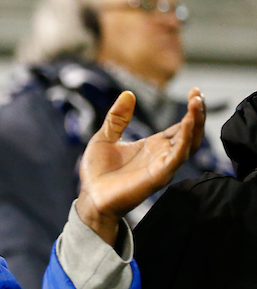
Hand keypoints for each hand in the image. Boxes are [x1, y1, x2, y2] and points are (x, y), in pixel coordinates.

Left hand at [75, 88, 205, 244]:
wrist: (90, 198)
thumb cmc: (97, 173)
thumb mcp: (104, 137)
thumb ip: (117, 118)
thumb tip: (127, 93)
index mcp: (153, 145)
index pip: (181, 126)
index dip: (190, 110)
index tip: (194, 91)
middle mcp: (163, 155)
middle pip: (190, 132)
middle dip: (197, 113)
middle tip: (197, 94)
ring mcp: (163, 165)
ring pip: (189, 143)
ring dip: (195, 123)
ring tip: (196, 104)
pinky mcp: (159, 176)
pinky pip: (177, 157)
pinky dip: (185, 140)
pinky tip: (187, 124)